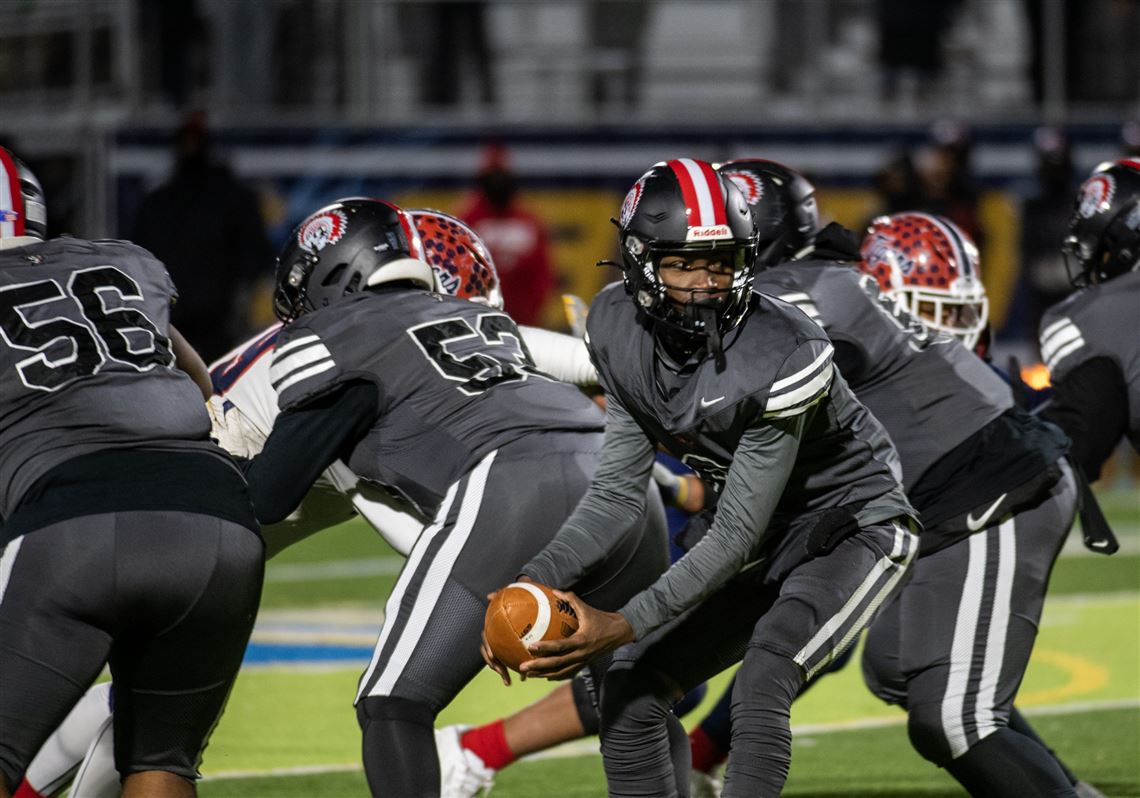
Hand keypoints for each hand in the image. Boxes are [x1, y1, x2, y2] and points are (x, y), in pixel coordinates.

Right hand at [481, 576, 538, 685]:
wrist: (529, 598)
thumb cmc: (520, 595)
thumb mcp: (512, 592)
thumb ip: (501, 594)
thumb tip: (489, 595)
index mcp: (494, 627)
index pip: (486, 639)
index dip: (487, 649)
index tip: (493, 656)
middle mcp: (496, 637)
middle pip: (491, 654)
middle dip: (495, 665)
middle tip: (502, 672)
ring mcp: (503, 644)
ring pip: (500, 661)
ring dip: (503, 671)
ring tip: (510, 681)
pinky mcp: (512, 649)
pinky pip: (512, 661)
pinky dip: (518, 670)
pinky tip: (526, 678)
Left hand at [518, 590, 634, 680]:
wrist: (620, 633)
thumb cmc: (602, 619)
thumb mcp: (586, 608)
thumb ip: (570, 599)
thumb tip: (554, 590)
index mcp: (581, 640)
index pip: (560, 646)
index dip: (545, 648)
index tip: (530, 646)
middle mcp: (581, 654)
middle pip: (557, 664)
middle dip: (538, 667)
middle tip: (523, 667)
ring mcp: (583, 662)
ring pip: (561, 672)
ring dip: (544, 674)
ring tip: (528, 675)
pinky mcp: (585, 665)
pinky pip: (568, 673)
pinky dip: (556, 676)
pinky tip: (545, 677)